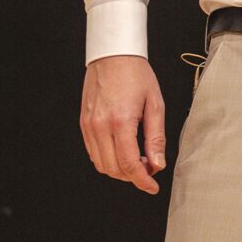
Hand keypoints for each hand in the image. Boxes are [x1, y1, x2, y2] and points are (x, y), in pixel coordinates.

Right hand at [79, 54, 166, 193]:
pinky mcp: (83, 123)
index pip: (130, 164)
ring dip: (120, 170)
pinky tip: (123, 151)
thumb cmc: (137, 75)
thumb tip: (158, 164)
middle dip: (133, 176)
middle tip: (150, 169)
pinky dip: (108, 159)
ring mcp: (89, 126)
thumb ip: (156, 137)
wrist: (113, 55)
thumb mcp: (155, 103)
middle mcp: (100, 126)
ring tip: (139, 160)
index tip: (152, 187)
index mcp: (121, 121)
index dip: (142, 181)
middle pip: (114, 169)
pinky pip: (93, 152)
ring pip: (102, 164)